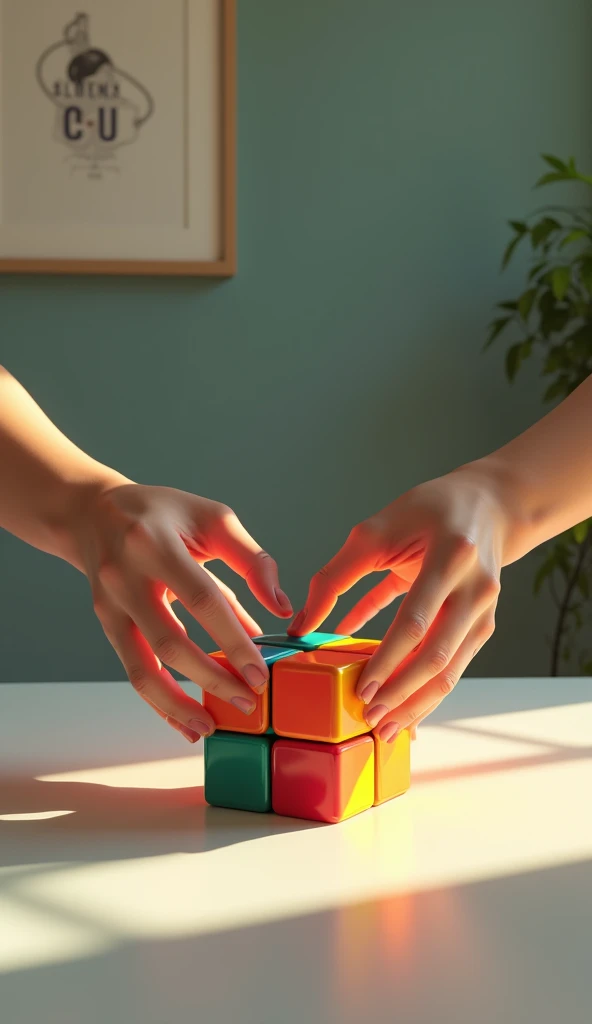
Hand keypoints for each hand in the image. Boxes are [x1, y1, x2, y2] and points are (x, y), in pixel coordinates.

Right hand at [69, 482, 291, 741]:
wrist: (93, 513)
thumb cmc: (163, 513)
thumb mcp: (212, 518)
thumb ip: (251, 559)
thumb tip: (281, 607)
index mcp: (156, 543)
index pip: (202, 600)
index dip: (233, 641)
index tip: (261, 672)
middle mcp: (126, 577)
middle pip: (170, 642)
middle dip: (212, 678)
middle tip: (250, 701)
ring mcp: (110, 605)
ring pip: (141, 668)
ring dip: (178, 704)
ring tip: (213, 727)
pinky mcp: (106, 624)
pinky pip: (132, 670)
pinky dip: (159, 703)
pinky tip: (185, 723)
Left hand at [290, 463, 514, 739]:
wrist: (489, 505)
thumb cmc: (428, 510)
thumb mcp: (375, 530)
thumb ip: (335, 576)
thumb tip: (301, 625)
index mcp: (450, 556)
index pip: (415, 621)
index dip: (387, 660)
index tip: (362, 689)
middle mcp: (475, 588)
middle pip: (437, 656)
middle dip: (401, 694)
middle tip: (368, 717)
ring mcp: (484, 611)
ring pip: (450, 671)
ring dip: (415, 703)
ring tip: (385, 727)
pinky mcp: (480, 624)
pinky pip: (450, 665)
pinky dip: (422, 687)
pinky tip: (398, 704)